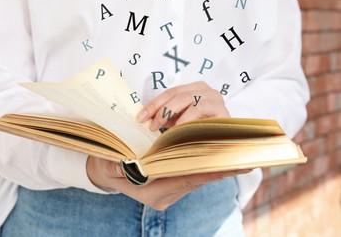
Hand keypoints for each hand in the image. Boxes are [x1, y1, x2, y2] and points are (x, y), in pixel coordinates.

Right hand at [86, 156, 250, 210]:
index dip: (210, 171)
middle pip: (197, 179)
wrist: (106, 173)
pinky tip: (218, 155)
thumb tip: (126, 162)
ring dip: (214, 166)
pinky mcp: (172, 182)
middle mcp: (165, 194)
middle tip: (245, 159)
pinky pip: (192, 173)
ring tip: (237, 155)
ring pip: (197, 176)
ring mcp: (170, 189)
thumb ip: (117, 165)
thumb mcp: (109, 164)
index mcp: (153, 193)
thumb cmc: (108, 168)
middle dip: (220, 169)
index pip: (186, 179)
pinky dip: (204, 164)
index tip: (233, 165)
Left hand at [136, 81, 229, 130]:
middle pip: (177, 94)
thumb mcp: (181, 121)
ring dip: (171, 114)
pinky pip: (199, 110)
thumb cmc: (201, 130)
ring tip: (162, 129)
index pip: (170, 92)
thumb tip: (145, 119)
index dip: (153, 104)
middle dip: (160, 109)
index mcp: (195, 88)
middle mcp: (206, 90)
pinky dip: (186, 120)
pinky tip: (178, 130)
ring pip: (187, 100)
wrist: (226, 143)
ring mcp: (215, 98)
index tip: (140, 117)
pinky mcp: (222, 110)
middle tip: (151, 125)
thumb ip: (168, 116)